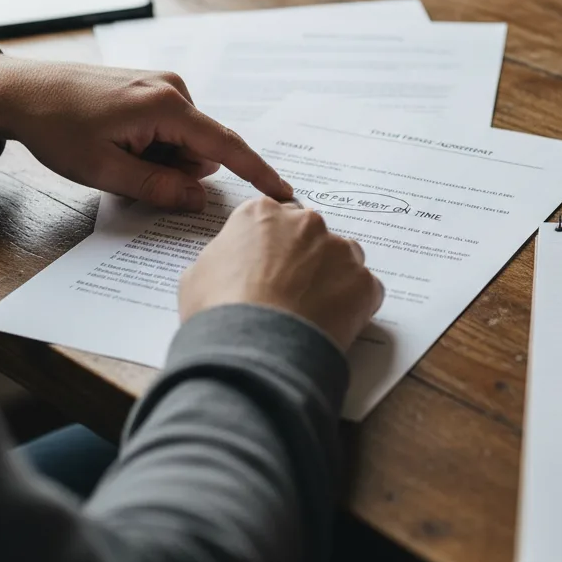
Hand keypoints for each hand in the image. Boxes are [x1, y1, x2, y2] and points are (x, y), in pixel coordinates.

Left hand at [0, 54, 290, 210]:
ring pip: (185, 140)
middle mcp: (174, 88)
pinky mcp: (152, 86)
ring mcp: (163, 83)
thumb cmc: (56, 127)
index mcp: (168, 106)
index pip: (226, 146)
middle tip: (129, 172)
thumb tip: (199, 200)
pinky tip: (118, 141)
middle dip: (178, 170)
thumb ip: (159, 188)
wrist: (18, 90)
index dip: (258, 173)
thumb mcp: (106, 171)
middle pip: (202, 148)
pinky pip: (170, 127)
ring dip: (162, 158)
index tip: (285, 193)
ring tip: (117, 153)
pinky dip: (153, 144)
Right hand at [179, 198, 383, 349]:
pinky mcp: (364, 282)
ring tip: (312, 314)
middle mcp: (306, 222)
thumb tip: (232, 265)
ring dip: (333, 279)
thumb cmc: (218, 311)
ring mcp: (339, 250)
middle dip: (305, 261)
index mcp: (261, 213)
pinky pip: (364, 291)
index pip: (273, 221)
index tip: (269, 270)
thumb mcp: (197, 274)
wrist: (253, 348)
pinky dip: (353, 307)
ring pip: (343, 260)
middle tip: (290, 295)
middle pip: (311, 236)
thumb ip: (223, 257)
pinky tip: (330, 327)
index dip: (271, 249)